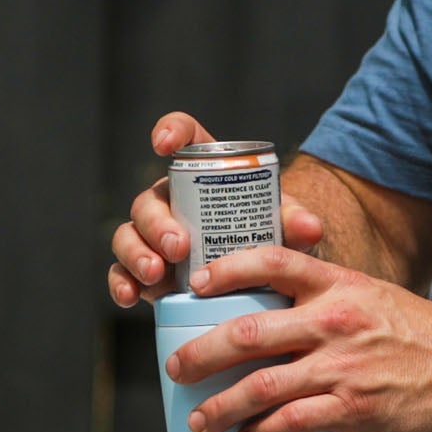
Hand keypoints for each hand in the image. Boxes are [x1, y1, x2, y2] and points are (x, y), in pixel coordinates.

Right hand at [107, 111, 335, 309]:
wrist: (263, 278)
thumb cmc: (269, 237)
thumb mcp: (285, 226)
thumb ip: (295, 222)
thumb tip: (309, 228)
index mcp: (202, 174)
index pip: (184, 138)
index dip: (171, 132)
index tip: (165, 145)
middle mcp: (170, 201)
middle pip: (150, 201)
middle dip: (157, 223)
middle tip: (180, 247)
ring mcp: (153, 238)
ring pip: (129, 235)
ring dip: (136, 253)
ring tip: (156, 274)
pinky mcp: (145, 272)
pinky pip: (121, 274)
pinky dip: (121, 284)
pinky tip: (129, 299)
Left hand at [160, 243, 431, 431]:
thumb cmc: (423, 339)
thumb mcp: (375, 300)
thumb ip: (328, 305)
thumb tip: (275, 323)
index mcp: (339, 285)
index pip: (271, 262)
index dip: (225, 270)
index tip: (195, 285)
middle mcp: (334, 321)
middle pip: (246, 333)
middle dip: (200, 354)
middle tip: (175, 369)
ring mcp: (341, 366)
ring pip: (258, 387)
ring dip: (219, 407)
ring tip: (199, 421)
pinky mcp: (352, 408)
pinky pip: (289, 424)